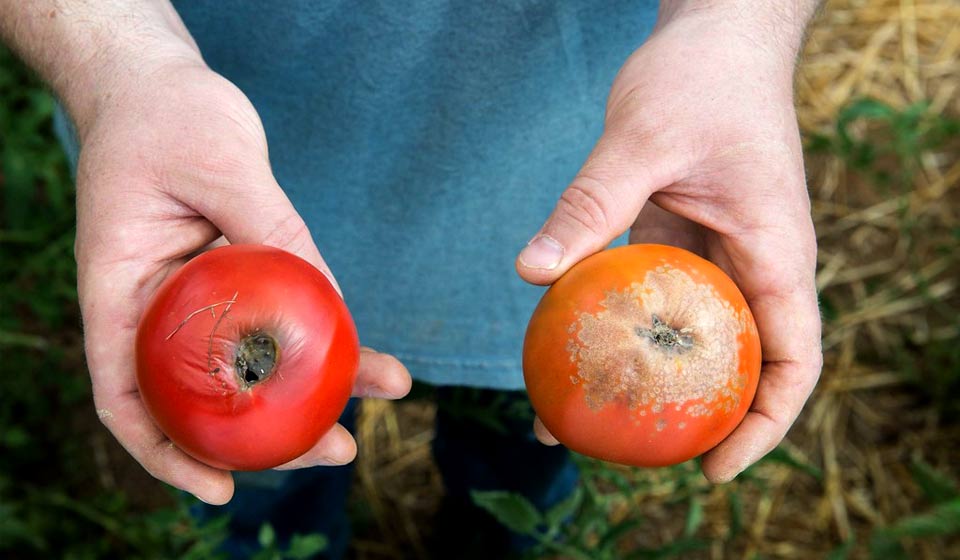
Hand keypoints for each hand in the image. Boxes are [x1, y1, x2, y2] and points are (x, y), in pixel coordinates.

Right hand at [75, 55, 410, 503]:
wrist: (159, 87)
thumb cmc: (167, 115)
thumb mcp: (217, 159)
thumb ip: (268, 225)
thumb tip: (330, 297)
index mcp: (120, 290)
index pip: (127, 394)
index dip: (165, 454)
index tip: (220, 487)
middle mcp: (157, 305)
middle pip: (199, 397)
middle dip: (266, 438)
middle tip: (338, 449)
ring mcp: (200, 294)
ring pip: (247, 363)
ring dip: (308, 392)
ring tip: (384, 388)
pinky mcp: (240, 272)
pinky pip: (277, 318)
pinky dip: (318, 340)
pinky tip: (367, 350)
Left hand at [518, 4, 821, 481]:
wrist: (715, 35)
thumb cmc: (702, 78)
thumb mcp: (642, 138)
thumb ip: (592, 204)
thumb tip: (532, 272)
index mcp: (776, 252)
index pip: (794, 360)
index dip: (765, 426)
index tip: (715, 468)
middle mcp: (754, 264)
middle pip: (741, 365)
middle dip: (697, 418)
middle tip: (628, 453)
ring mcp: (718, 254)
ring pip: (692, 336)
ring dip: (648, 378)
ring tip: (578, 416)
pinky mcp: (682, 239)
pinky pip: (655, 298)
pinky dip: (620, 328)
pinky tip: (567, 343)